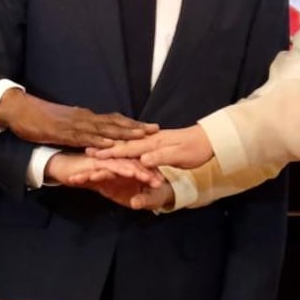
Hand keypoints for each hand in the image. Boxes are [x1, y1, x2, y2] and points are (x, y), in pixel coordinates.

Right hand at [0, 88, 155, 148]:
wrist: (19, 109)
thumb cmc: (40, 118)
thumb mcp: (65, 123)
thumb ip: (80, 128)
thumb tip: (93, 134)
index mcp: (85, 117)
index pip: (114, 120)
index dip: (132, 124)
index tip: (149, 128)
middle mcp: (84, 118)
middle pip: (115, 122)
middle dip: (136, 127)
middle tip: (156, 130)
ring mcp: (75, 125)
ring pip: (104, 130)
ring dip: (124, 133)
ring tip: (142, 137)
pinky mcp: (64, 132)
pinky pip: (85, 138)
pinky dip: (99, 141)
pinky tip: (111, 145)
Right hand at [49, 154, 173, 208]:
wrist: (63, 170)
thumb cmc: (85, 177)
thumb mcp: (108, 188)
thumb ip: (119, 191)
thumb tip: (136, 202)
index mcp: (119, 161)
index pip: (140, 165)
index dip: (152, 173)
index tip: (163, 183)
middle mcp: (115, 157)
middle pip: (136, 162)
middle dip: (149, 172)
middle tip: (161, 181)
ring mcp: (106, 158)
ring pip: (126, 163)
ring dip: (139, 171)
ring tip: (150, 179)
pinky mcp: (96, 161)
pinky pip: (111, 164)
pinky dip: (121, 168)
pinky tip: (131, 173)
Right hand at [89, 125, 213, 168]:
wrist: (211, 140)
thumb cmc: (197, 149)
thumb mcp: (181, 155)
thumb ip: (160, 156)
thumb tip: (142, 160)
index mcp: (154, 144)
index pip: (128, 149)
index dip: (110, 153)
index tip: (93, 154)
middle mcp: (151, 142)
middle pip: (125, 146)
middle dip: (106, 150)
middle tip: (87, 152)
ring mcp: (154, 143)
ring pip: (129, 147)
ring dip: (113, 150)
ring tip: (97, 152)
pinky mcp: (159, 146)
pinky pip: (138, 149)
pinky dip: (125, 151)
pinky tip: (120, 152)